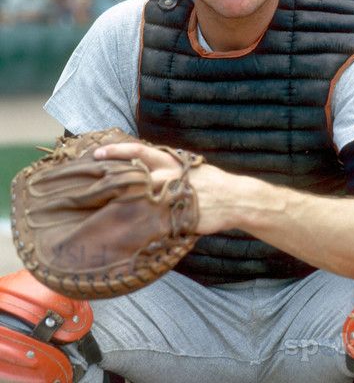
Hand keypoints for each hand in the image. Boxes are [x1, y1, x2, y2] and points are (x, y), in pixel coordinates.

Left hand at [94, 142, 239, 234]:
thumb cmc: (208, 182)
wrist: (235, 198)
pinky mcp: (179, 217)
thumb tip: (142, 168)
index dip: (118, 151)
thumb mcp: (186, 167)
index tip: (97, 153)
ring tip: (103, 210)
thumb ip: (165, 168)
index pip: (139, 152)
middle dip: (112, 178)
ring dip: (123, 204)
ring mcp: (173, 197)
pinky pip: (155, 223)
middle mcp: (169, 176)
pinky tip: (128, 231)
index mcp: (170, 162)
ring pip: (142, 199)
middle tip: (90, 182)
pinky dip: (142, 226)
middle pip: (135, 175)